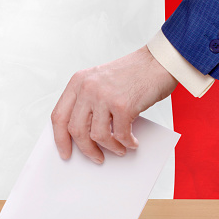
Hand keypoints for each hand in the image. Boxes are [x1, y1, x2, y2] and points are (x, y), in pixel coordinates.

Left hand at [51, 46, 177, 163]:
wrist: (159, 61)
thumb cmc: (132, 74)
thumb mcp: (100, 82)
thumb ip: (88, 103)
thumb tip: (83, 137)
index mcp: (78, 82)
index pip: (59, 116)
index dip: (60, 138)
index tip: (65, 152)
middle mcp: (87, 87)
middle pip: (75, 130)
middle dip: (86, 149)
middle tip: (96, 157)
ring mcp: (104, 96)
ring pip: (97, 136)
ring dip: (110, 147)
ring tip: (119, 149)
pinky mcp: (122, 105)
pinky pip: (120, 135)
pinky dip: (127, 143)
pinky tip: (132, 142)